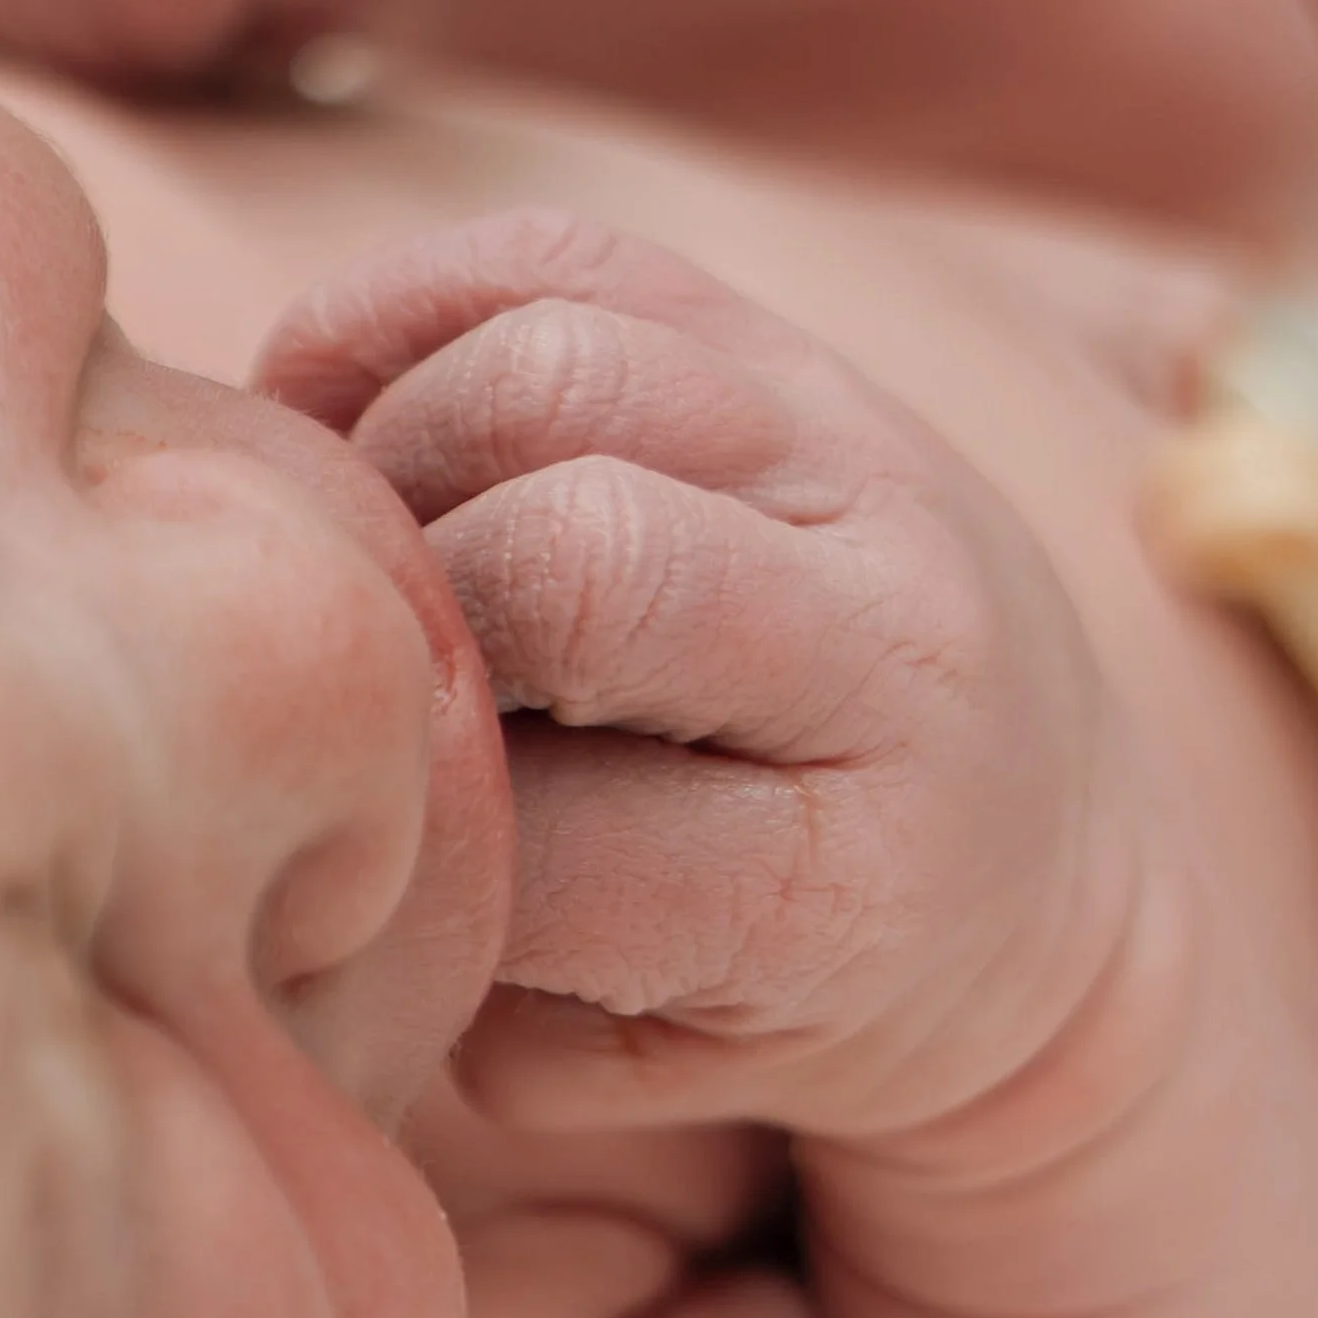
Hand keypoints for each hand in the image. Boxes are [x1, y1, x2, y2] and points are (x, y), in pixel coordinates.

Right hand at [257, 209, 1141, 1138]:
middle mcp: (887, 650)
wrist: (1035, 868)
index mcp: (847, 884)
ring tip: (359, 557)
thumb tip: (282, 793)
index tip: (386, 864)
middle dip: (409, 622)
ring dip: (389, 457)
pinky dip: (401, 319)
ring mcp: (853, 466)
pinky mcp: (795, 349)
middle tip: (366, 690)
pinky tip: (354, 428)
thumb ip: (468, 964)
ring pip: (553, 371)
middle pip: (577, 555)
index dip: (420, 850)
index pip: (550, 845)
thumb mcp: (628, 1058)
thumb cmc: (781, 993)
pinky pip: (555, 258)